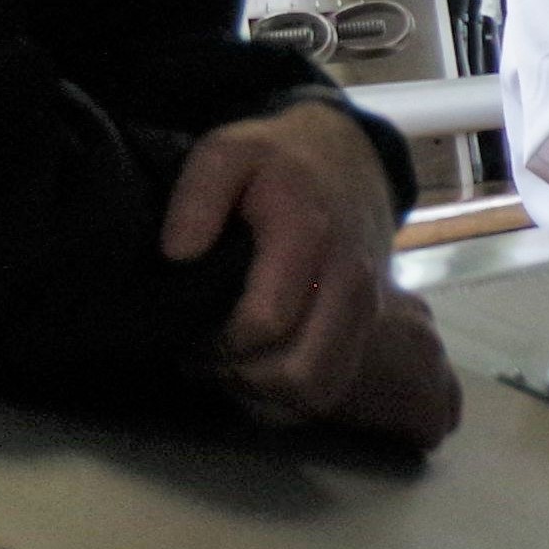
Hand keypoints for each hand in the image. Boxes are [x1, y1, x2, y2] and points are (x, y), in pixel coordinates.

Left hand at [162, 104, 455, 445]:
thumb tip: (178, 255)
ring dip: (267, 394)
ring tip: (229, 367)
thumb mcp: (227, 152)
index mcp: (309, 235)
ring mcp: (368, 307)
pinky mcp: (370, 326)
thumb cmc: (277, 160)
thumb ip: (197, 195)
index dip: (216, 342)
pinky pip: (332, 387)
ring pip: (320, 391)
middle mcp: (350, 279)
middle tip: (204, 358)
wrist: (348, 158)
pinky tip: (258, 369)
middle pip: (298, 374)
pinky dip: (291, 396)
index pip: (263, 323)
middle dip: (240, 378)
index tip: (189, 331)